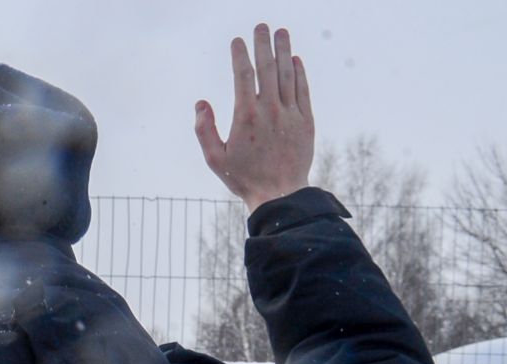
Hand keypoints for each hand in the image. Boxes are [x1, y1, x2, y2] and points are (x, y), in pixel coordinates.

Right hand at [194, 24, 313, 211]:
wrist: (280, 194)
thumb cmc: (243, 178)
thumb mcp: (214, 158)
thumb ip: (204, 130)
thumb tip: (201, 103)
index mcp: (246, 116)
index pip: (243, 76)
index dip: (239, 55)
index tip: (237, 40)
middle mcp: (270, 110)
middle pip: (267, 68)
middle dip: (263, 44)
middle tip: (261, 26)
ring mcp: (290, 114)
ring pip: (288, 74)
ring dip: (284, 51)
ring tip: (281, 33)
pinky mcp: (305, 121)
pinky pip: (303, 90)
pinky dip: (299, 72)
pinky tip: (295, 60)